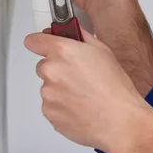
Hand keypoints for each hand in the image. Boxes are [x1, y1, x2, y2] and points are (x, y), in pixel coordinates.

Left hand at [24, 28, 152, 152]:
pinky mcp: (49, 113)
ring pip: (49, 87)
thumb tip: (70, 32)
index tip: (43, 45)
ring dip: (61, 89)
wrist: (119, 120)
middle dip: (58, 68)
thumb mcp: (103, 50)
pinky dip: (62, 106)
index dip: (40, 42)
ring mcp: (48, 93)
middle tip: (79, 75)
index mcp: (62, 51)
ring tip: (84, 94)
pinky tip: (81, 106)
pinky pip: (51, 105)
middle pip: (44, 65)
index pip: (34, 41)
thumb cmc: (115, 87)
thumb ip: (81, 37)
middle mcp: (51, 70)